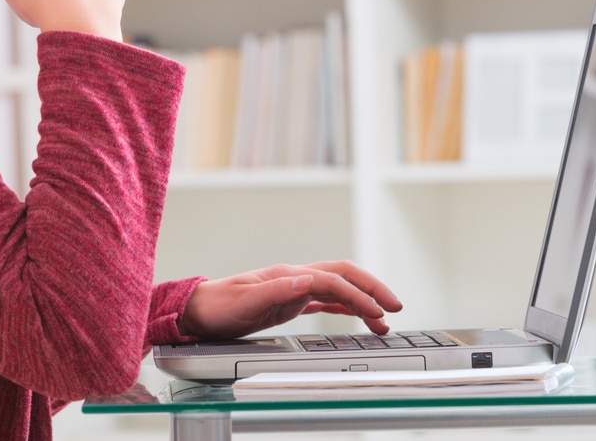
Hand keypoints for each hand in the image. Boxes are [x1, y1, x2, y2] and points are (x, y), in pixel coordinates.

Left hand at [178, 261, 401, 340]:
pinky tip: (358, 316)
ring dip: (363, 299)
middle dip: (372, 287)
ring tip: (384, 321)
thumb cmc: (219, 307)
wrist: (199, 310)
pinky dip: (346, 306)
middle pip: (343, 274)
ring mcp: (293, 286)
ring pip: (338, 287)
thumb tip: (309, 279)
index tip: (378, 311)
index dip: (358, 294)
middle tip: (396, 306)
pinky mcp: (289, 300)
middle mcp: (294, 277)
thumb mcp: (246, 302)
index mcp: (287, 274)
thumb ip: (277, 290)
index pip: (333, 281)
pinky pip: (325, 299)